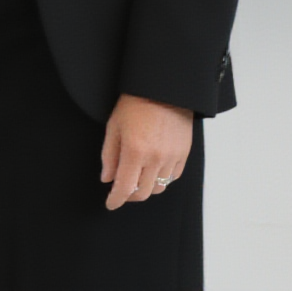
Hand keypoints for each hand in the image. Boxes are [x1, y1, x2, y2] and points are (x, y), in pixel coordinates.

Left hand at [100, 93, 193, 210]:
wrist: (163, 88)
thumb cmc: (135, 103)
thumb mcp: (114, 125)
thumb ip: (109, 155)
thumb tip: (107, 179)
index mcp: (135, 151)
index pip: (124, 188)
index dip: (116, 200)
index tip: (110, 204)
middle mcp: (155, 158)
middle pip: (143, 192)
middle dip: (130, 196)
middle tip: (122, 190)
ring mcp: (172, 157)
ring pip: (159, 187)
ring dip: (146, 188)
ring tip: (137, 179)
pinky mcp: (184, 154)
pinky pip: (173, 177)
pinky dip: (162, 179)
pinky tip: (153, 170)